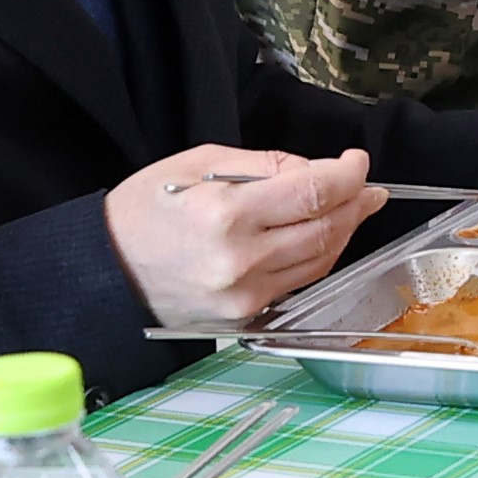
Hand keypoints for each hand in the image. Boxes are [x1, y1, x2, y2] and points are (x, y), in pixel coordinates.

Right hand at [111, 145, 373, 328]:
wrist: (109, 271)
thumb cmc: (145, 212)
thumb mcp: (197, 163)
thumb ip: (264, 165)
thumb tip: (315, 170)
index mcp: (226, 215)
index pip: (313, 192)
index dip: (347, 174)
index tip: (357, 162)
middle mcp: (240, 261)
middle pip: (326, 229)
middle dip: (355, 203)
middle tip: (368, 186)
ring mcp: (245, 295)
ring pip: (320, 260)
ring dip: (344, 231)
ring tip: (354, 208)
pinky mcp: (246, 316)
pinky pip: (298, 282)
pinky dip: (318, 257)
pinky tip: (323, 237)